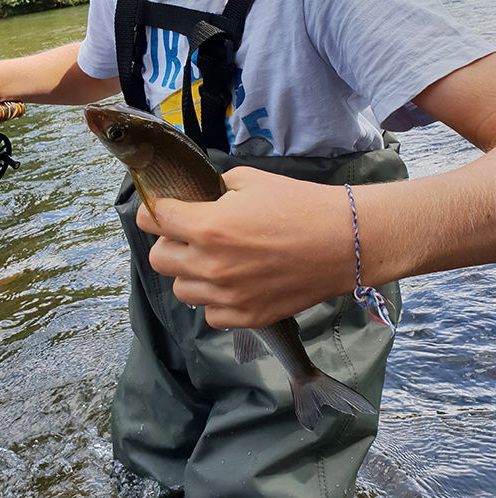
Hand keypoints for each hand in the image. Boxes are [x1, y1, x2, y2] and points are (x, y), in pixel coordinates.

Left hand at [135, 166, 355, 327]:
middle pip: (158, 259)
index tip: (163, 210)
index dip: (155, 210)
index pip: (152, 220)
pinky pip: (210, 314)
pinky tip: (234, 283)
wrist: (344, 241)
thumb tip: (197, 199)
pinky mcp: (248, 317)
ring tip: (215, 260)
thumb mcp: (249, 180)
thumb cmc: (300, 205)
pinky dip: (216, 300)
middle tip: (191, 234)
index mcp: (208, 227)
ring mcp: (228, 296)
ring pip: (182, 289)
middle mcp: (211, 265)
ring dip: (190, 273)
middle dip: (169, 243)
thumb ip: (214, 190)